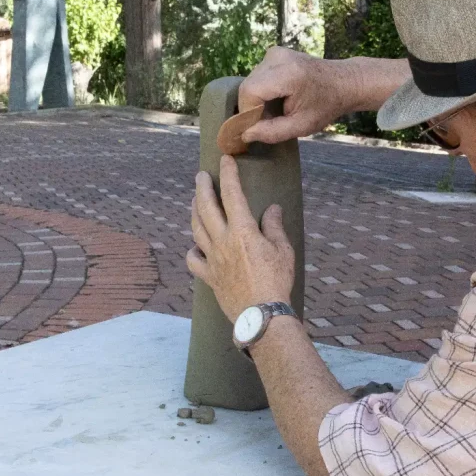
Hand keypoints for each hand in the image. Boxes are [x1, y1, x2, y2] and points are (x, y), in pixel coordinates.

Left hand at [187, 155, 294, 321]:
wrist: (261, 314)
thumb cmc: (277, 281)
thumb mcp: (283, 250)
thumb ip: (274, 226)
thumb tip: (272, 209)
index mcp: (242, 231)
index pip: (232, 194)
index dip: (228, 175)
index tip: (225, 160)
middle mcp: (222, 241)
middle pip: (205, 207)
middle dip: (201, 188)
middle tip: (200, 176)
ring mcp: (212, 259)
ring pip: (196, 229)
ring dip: (194, 211)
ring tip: (195, 202)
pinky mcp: (209, 276)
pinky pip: (193, 259)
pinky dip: (192, 248)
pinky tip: (195, 245)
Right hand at [238, 47, 356, 144]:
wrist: (343, 82)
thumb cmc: (326, 105)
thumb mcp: (302, 126)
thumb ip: (272, 132)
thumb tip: (245, 134)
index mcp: (287, 74)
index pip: (250, 92)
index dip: (249, 112)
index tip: (260, 126)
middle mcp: (278, 57)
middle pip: (247, 86)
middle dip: (253, 107)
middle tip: (270, 120)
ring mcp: (275, 52)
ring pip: (250, 81)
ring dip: (257, 99)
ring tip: (277, 108)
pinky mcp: (274, 52)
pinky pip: (257, 76)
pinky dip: (262, 90)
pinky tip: (278, 97)